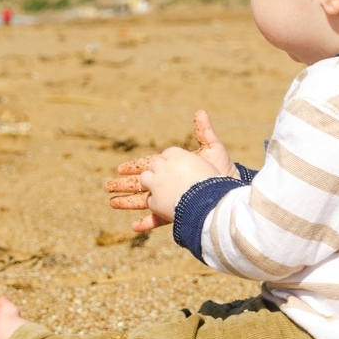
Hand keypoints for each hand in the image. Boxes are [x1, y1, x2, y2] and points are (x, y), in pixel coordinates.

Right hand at [104, 110, 236, 232]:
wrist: (233, 193)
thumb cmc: (224, 171)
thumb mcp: (213, 149)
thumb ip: (204, 132)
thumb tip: (200, 111)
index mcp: (174, 169)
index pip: (149, 166)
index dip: (134, 168)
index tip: (120, 169)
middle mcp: (170, 185)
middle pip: (142, 184)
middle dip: (123, 185)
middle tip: (106, 186)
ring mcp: (172, 200)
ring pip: (145, 202)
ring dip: (128, 203)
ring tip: (112, 203)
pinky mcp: (178, 214)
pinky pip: (158, 220)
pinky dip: (146, 223)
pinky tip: (133, 226)